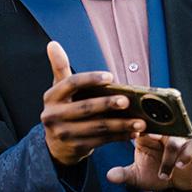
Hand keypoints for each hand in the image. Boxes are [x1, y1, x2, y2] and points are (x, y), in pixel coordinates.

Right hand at [41, 41, 146, 165]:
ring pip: (96, 128)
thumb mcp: (58, 90)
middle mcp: (53, 115)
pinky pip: (101, 141)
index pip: (71, 83)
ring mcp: (63, 133)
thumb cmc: (63, 109)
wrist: (55, 144)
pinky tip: (132, 132)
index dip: (90, 79)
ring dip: (120, 125)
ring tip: (140, 122)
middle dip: (107, 104)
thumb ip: (59, 67)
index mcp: (51, 97)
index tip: (110, 77)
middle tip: (127, 100)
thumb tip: (53, 44)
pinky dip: (118, 137)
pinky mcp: (75, 148)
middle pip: (84, 108)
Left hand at [107, 133, 191, 191]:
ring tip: (163, 175)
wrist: (178, 183)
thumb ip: (124, 175)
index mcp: (145, 135)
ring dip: (168, 159)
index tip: (130, 131)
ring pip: (173, 141)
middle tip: (150, 136)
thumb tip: (109, 176)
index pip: (138, 126)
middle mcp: (162, 134)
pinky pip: (191, 147)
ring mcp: (178, 139)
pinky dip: (185, 156)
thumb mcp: (137, 176)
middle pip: (158, 128)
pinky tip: (179, 165)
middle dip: (154, 131)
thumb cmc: (155, 174)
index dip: (134, 126)